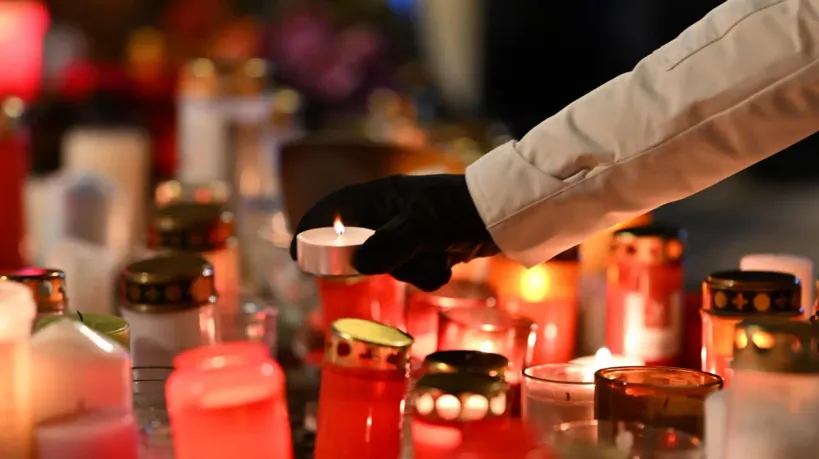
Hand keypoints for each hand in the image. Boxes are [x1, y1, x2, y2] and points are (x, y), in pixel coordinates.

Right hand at [289, 174, 498, 290]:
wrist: (503, 215)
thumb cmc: (458, 210)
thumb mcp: (421, 225)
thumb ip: (389, 245)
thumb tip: (361, 266)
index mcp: (378, 197)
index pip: (332, 210)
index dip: (311, 229)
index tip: (296, 255)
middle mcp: (389, 213)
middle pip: (361, 247)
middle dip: (381, 263)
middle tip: (397, 264)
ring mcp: (409, 230)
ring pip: (391, 264)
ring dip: (413, 270)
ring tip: (436, 257)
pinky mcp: (428, 246)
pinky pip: (415, 270)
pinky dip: (430, 273)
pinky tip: (447, 263)